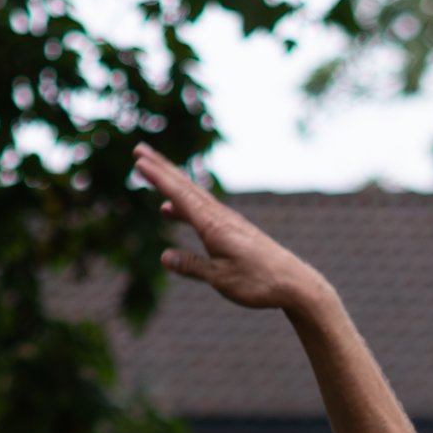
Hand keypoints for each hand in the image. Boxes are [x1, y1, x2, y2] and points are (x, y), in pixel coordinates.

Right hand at [136, 146, 330, 316]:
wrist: (293, 283)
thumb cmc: (258, 283)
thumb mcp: (221, 278)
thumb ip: (192, 266)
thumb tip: (165, 257)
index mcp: (214, 226)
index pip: (181, 197)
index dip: (159, 179)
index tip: (139, 161)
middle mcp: (220, 218)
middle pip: (185, 187)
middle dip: (161, 168)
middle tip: (139, 149)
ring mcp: (227, 222)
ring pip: (193, 196)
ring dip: (171, 183)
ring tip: (151, 172)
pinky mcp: (233, 230)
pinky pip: (201, 210)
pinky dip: (183, 205)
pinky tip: (172, 210)